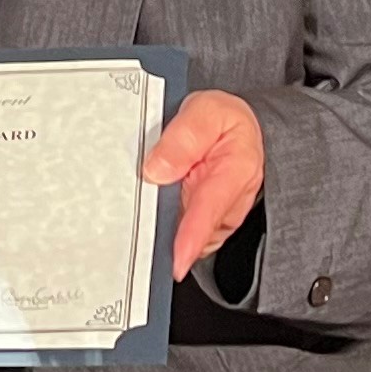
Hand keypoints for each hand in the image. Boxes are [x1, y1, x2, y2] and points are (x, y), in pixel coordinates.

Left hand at [139, 90, 267, 279]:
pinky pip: (177, 233)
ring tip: (145, 198)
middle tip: (134, 222)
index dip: (192, 238)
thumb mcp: (206, 111)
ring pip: (181, 235)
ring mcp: (216, 218)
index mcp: (235, 172)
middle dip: (162, 234)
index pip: (210, 209)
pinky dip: (159, 225)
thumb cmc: (222, 120)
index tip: (177, 260)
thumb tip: (156, 170)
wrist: (236, 130)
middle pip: (191, 231)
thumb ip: (185, 136)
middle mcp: (229, 203)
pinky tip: (150, 207)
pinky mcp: (203, 225)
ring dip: (158, 227)